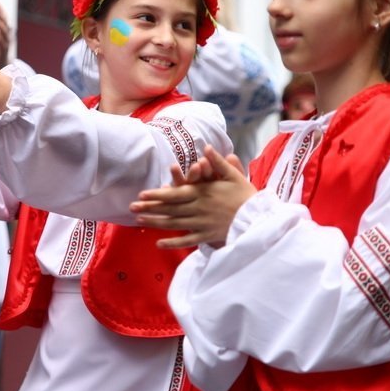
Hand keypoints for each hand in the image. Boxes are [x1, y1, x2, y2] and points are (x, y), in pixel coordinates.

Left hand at [130, 146, 254, 248]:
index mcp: (203, 193)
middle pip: (169, 209)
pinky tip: (158, 243)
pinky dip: (173, 243)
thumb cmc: (246, 195)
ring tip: (140, 221)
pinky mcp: (206, 236)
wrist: (258, 219)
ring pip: (174, 224)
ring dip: (156, 222)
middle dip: (150, 208)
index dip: (157, 195)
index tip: (142, 195)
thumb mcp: (233, 175)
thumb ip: (218, 162)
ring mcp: (201, 224)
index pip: (175, 194)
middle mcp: (198, 209)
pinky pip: (187, 240)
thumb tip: (207, 147)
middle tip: (131, 207)